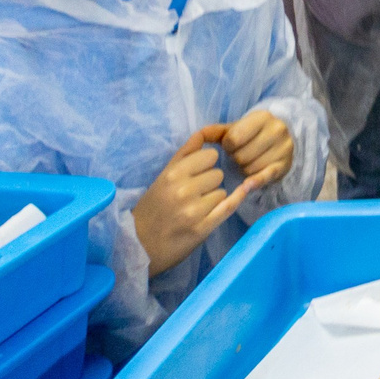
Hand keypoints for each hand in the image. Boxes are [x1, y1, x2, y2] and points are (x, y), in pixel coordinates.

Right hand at [131, 131, 256, 277]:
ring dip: (214, 199)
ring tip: (198, 207)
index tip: (199, 171)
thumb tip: (202, 133)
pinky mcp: (203, 228)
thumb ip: (184, 155)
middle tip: (196, 194)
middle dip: (210, 183)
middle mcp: (183, 190)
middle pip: (218, 174)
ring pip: (222, 192)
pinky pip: (228, 207)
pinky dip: (234, 201)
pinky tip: (240, 194)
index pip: (209, 155)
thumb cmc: (151, 208)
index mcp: (172, 174)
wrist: (139, 244)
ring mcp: (194, 210)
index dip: (207, 163)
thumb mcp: (162, 177)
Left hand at [219, 109, 293, 188]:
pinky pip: (265, 176)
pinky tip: (247, 184)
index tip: (231, 145)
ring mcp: (283, 148)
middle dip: (236, 158)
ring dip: (245, 169)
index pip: (234, 138)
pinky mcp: (285, 165)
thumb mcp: (236, 128)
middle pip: (242, 155)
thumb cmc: (253, 134)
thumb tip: (199, 135)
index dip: (228, 146)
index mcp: (262, 117)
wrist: (282, 139)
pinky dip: (255, 181)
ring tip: (249, 162)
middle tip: (240, 155)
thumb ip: (216, 132)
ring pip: (251, 168)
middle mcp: (276, 130)